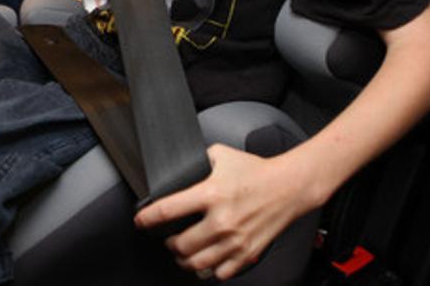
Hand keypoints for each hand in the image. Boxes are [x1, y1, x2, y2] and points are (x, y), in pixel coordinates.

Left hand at [133, 144, 322, 280]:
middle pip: (180, 245)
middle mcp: (222, 221)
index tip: (140, 221)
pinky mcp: (248, 253)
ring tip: (183, 253)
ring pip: (197, 264)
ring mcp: (235, 240)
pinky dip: (209, 270)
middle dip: (169, 243)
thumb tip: (178, 166)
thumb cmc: (256, 171)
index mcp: (211, 194)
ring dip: (185, 260)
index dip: (147, 219)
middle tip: (169, 239)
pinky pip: (220, 273)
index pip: (168, 211)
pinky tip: (207, 259)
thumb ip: (198, 161)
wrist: (289, 186)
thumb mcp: (221, 155)